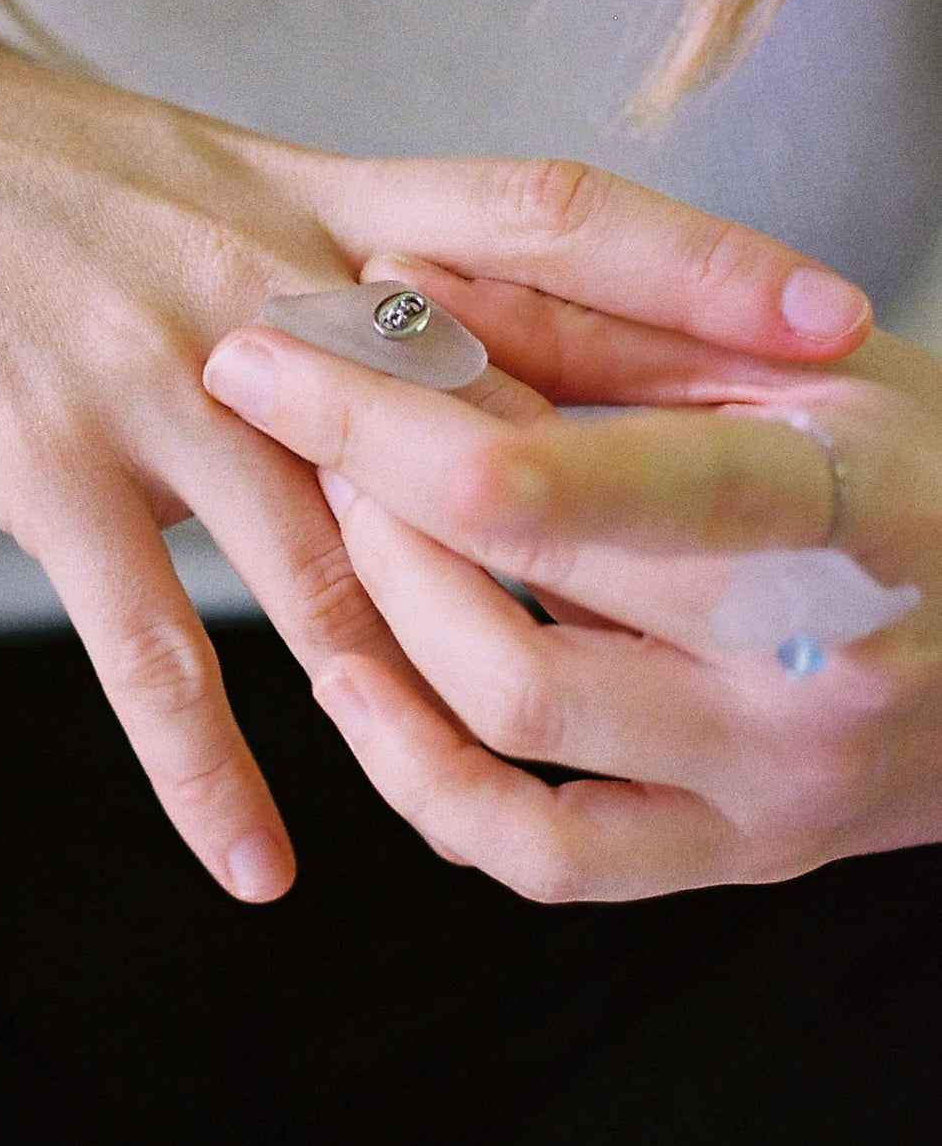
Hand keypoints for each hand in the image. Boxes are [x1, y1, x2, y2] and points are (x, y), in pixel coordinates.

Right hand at [0, 6, 873, 900]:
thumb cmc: (36, 156)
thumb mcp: (214, 171)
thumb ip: (344, 249)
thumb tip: (461, 322)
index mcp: (315, 195)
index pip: (548, 218)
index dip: (699, 265)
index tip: (832, 316)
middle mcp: (265, 290)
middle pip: (482, 410)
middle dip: (624, 506)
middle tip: (767, 580)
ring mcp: (161, 386)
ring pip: (337, 561)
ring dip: (438, 682)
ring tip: (528, 786)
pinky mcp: (50, 471)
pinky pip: (148, 652)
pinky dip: (205, 769)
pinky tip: (261, 868)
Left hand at [204, 261, 941, 900]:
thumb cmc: (928, 469)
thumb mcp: (799, 364)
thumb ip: (603, 322)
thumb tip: (406, 285)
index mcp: (848, 504)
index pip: (573, 484)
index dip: (390, 424)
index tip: (269, 360)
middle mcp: (815, 673)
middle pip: (517, 615)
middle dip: (365, 509)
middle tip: (298, 427)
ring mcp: (776, 787)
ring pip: (511, 736)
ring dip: (381, 630)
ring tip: (335, 537)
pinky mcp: (740, 856)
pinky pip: (545, 860)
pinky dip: (424, 782)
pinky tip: (364, 690)